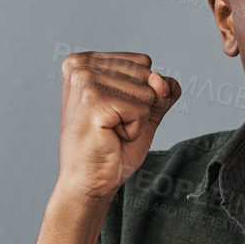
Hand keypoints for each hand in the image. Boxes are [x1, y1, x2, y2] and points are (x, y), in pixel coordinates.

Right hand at [55, 52, 181, 201]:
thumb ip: (159, 91)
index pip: (143, 63)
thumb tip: (163, 81)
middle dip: (139, 107)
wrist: (89, 182)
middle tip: (111, 125)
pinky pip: (141, 109)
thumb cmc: (110, 148)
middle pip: (147, 75)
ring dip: (136, 120)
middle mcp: (81, 65)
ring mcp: (85, 81)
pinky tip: (109, 137)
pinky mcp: (94, 101)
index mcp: (86, 61)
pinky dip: (133, 130)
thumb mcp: (143, 112)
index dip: (140, 94)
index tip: (112, 112)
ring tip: (109, 131)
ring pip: (147, 92)